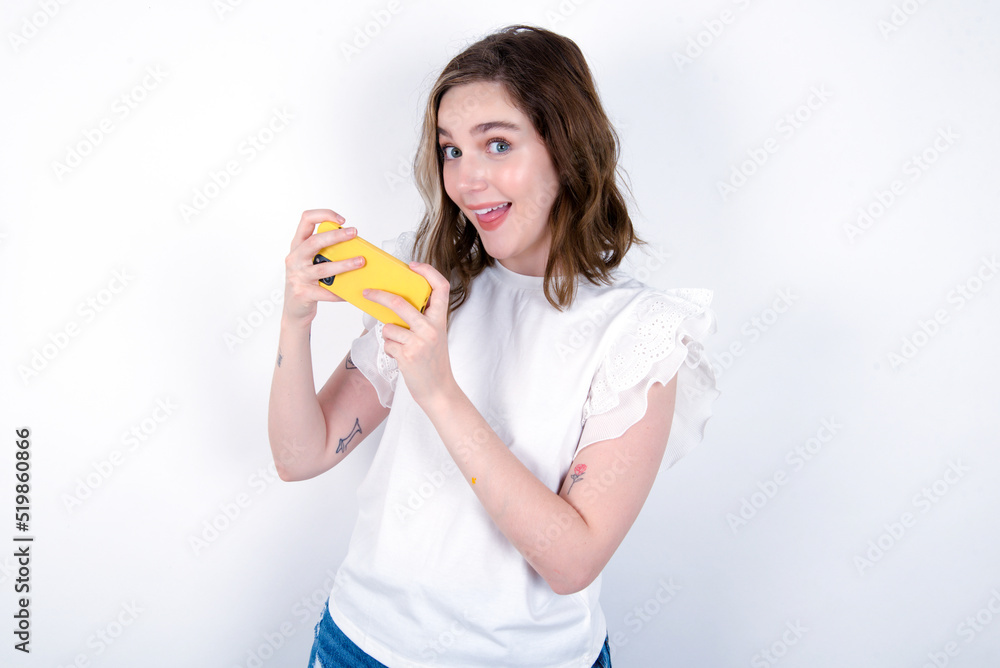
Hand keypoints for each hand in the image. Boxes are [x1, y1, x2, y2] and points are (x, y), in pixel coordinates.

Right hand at [282, 209, 365, 325]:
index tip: (342, 220)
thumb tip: (353, 245)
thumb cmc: (306, 282)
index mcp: (298, 246)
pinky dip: (340, 292)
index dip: (324, 215)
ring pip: (324, 268)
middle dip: (336, 236)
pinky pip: (326, 292)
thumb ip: (324, 252)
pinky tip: (351, 291)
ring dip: (344, 264)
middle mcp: (295, 258)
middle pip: (315, 241)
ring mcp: (297, 276)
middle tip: (354, 233)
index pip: (306, 220)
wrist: (294, 309)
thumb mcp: (311, 262)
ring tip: (360, 262)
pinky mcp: (303, 293)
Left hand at [363, 262, 455, 408]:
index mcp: (440, 319)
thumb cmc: (432, 361)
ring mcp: (420, 342)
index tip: (412, 265)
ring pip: (388, 327)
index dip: (427, 271)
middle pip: (400, 302)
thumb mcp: (433, 335)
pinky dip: (389, 349)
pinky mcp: (407, 355)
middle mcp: (432, 328)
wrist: (438, 390)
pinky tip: (401, 357)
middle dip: (379, 296)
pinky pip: (387, 343)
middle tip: (367, 292)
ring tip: (401, 347)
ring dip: (389, 336)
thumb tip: (393, 302)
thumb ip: (421, 318)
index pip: (440, 287)